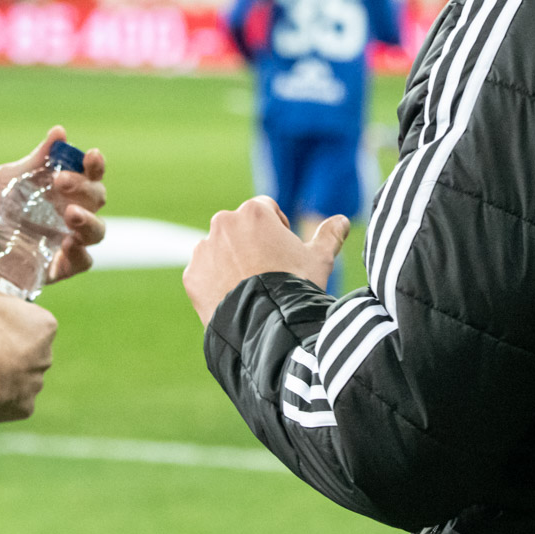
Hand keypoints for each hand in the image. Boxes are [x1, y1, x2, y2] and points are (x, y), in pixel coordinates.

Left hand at [0, 126, 107, 282]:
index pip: (91, 174)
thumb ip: (35, 160)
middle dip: (85, 188)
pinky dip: (79, 252)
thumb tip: (59, 132)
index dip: (95, 164)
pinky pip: (83, 261)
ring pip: (98, 230)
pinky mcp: (61, 267)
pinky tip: (67, 243)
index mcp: (65, 189)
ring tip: (71, 214)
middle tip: (61, 182)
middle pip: (97, 198)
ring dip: (89, 220)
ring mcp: (69, 241)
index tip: (90, 155)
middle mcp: (73, 213)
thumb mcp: (8, 179)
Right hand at [0, 243, 56, 422]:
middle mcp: (47, 356)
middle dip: (5, 348)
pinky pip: (12, 403)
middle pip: (25, 350)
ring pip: (19, 377)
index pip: (28, 321)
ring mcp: (35, 385)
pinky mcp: (23, 409)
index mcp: (45, 326)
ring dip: (2, 374)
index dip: (5, 321)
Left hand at [182, 196, 349, 327]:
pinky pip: (204, 273)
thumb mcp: (320, 258)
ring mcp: (204, 249)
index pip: (265, 209)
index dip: (278, 229)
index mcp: (254, 211)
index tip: (284, 252)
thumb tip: (342, 221)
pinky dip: (215, 283)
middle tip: (268, 271)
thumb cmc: (296, 286)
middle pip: (239, 227)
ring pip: (219, 249)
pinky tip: (234, 298)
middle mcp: (223, 223)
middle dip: (251, 243)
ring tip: (250, 288)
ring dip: (231, 261)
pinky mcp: (192, 275)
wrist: (267, 324)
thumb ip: (330, 235)